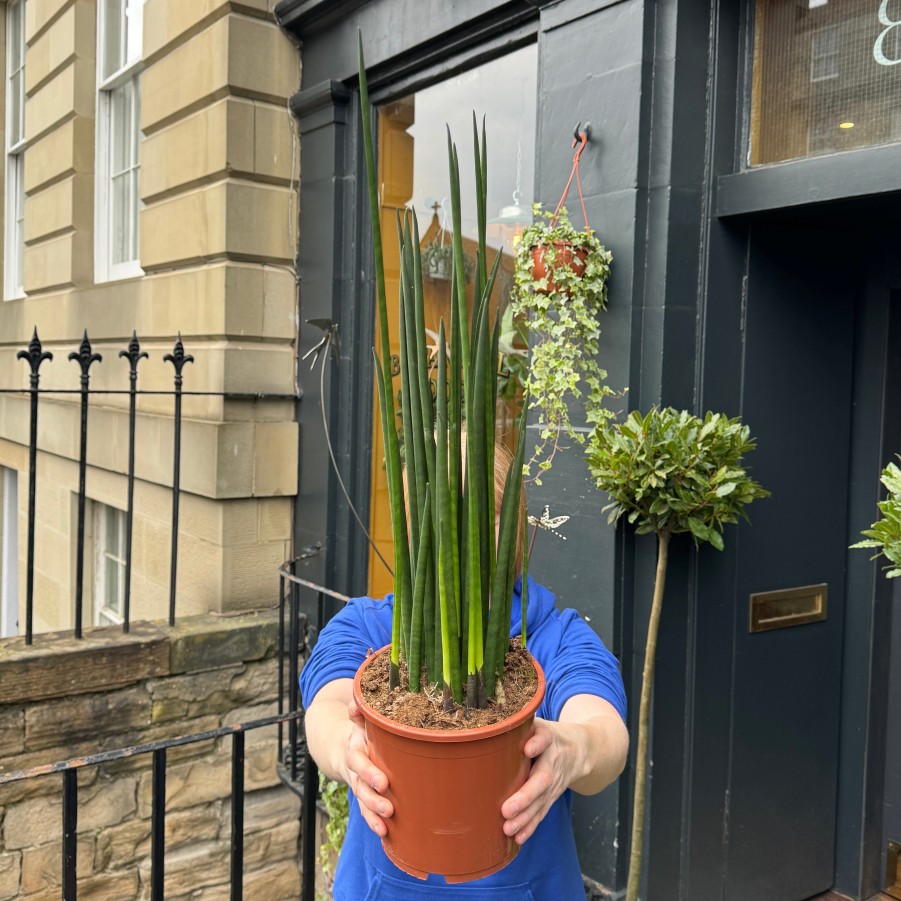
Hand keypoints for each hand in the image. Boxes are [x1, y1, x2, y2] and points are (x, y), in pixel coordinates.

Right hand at [343, 696, 393, 836]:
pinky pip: (366, 810)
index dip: (368, 772)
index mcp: (355, 748)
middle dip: (372, 798)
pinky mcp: (363, 795)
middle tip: (389, 808)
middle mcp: (354, 769)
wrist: (342, 745)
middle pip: (359, 786)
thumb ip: (359, 711)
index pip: (358, 761)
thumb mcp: (359, 719)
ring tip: (385, 826)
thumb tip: (357, 701)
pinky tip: (385, 834)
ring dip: (372, 814)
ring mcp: (358, 784)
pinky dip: (373, 822)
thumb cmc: (361, 730)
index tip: (384, 782)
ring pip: (362, 801)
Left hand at [500, 718, 576, 844]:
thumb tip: (488, 730)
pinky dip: (531, 825)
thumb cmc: (545, 735)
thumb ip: (517, 725)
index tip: (528, 749)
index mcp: (547, 737)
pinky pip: (543, 811)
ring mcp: (555, 780)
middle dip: (525, 796)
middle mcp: (553, 760)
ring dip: (526, 817)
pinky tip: (518, 837)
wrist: (580, 749)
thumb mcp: (537, 723)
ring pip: (542, 800)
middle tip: (507, 809)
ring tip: (508, 828)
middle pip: (542, 778)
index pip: (544, 738)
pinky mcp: (552, 795)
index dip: (537, 743)